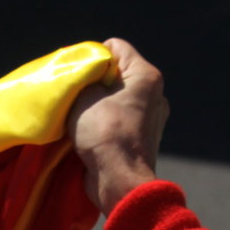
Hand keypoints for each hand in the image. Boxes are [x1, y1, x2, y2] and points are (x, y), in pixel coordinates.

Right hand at [68, 38, 169, 215]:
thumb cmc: (104, 133)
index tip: (77, 76)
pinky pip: (119, 121)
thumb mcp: (85, 97)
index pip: (115, 47)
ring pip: (116, 100)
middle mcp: (155, 94)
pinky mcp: (142, 139)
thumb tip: (85, 79)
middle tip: (74, 96)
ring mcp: (151, 118)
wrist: (119, 181)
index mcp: (146, 76)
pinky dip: (104, 124)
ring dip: (96, 106)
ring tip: (79, 116)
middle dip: (93, 83)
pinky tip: (88, 133)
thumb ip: (84, 79)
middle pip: (116, 74)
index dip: (92, 57)